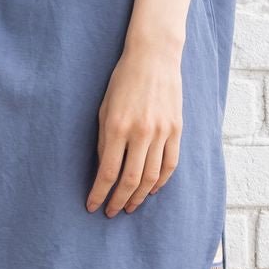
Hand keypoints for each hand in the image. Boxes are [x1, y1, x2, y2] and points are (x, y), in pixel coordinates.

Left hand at [85, 42, 181, 215]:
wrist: (153, 57)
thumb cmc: (123, 80)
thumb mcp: (104, 108)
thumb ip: (104, 139)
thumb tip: (104, 169)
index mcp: (117, 127)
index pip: (107, 172)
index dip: (98, 193)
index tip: (92, 206)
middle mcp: (140, 133)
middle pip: (130, 180)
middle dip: (118, 201)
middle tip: (111, 212)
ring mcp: (161, 132)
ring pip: (151, 177)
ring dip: (139, 197)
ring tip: (129, 207)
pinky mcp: (176, 130)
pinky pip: (170, 164)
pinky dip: (161, 182)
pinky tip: (151, 190)